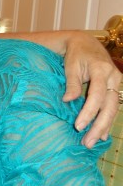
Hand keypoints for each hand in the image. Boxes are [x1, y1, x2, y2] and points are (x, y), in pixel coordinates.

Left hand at [61, 32, 121, 147]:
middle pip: (109, 106)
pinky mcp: (115, 87)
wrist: (85, 43)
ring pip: (113, 109)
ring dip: (103, 127)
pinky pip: (113, 106)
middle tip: (87, 142)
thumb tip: (68, 101)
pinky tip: (102, 134)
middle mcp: (113, 77)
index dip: (88, 113)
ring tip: (93, 142)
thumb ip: (72, 83)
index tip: (78, 126)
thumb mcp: (70, 66)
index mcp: (101, 70)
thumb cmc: (75, 54)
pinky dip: (107, 120)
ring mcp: (116, 82)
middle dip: (99, 126)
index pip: (97, 96)